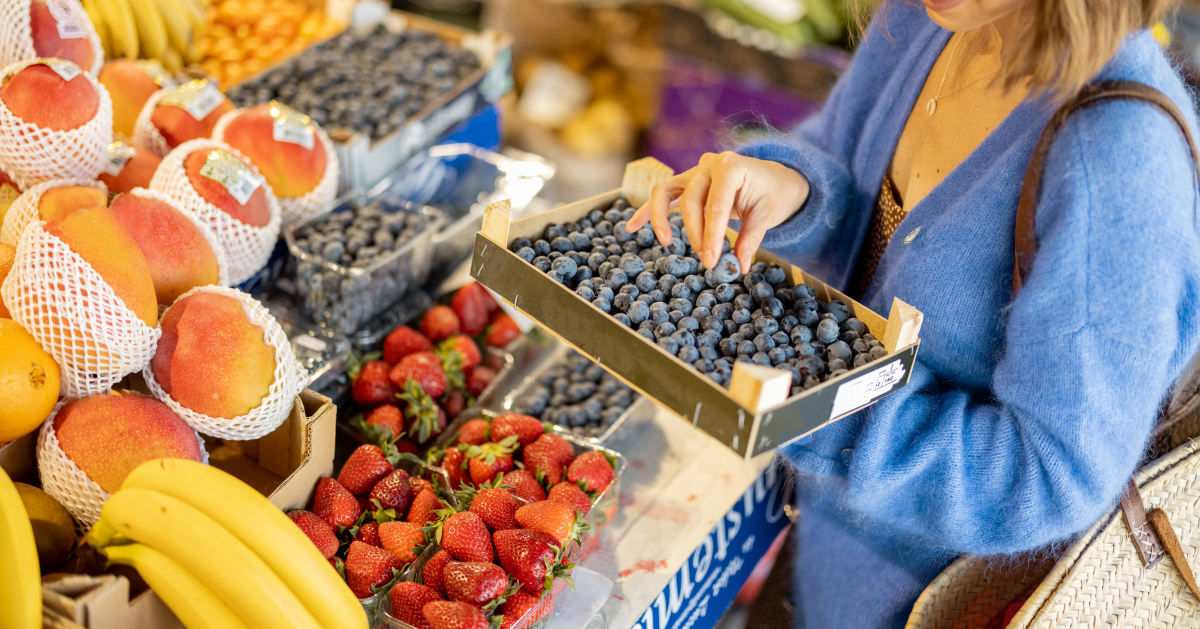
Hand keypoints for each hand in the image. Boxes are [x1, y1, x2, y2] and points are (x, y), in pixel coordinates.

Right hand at [625, 152, 809, 270]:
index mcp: (731, 166)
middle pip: (691, 201)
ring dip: (663, 220)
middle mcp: (708, 164)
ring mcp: (695, 171)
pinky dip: (646, 210)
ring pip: (666, 193)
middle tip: (706, 259)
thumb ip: (751, 240)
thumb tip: (738, 266)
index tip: (712, 261)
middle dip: (696, 234)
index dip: (712, 236)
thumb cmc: (773, 193)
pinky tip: (631, 226)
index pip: (715, 205)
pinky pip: (662, 195)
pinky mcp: (687, 182)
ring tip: (667, 242)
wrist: (776, 178)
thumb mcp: (768, 215)